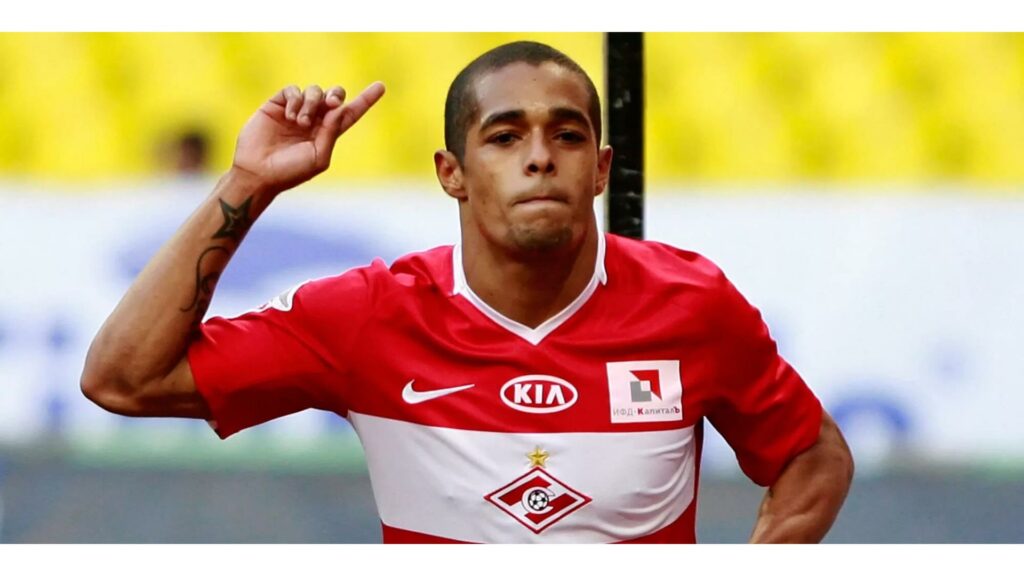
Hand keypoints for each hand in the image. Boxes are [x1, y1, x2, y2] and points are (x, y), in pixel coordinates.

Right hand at [232, 82, 385, 193]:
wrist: (258, 172)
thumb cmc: (290, 172)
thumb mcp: (318, 157)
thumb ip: (331, 132)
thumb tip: (339, 108)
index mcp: (327, 133)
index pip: (350, 113)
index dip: (366, 100)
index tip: (381, 86)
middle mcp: (314, 120)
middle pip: (334, 96)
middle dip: (336, 95)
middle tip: (331, 104)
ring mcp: (296, 111)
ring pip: (314, 91)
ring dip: (311, 104)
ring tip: (300, 122)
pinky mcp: (277, 105)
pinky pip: (292, 90)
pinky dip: (295, 100)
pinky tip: (290, 117)